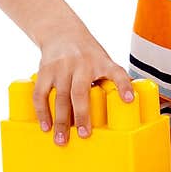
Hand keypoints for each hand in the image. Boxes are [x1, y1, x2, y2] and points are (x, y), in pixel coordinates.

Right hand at [34, 23, 134, 144]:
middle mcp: (81, 64)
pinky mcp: (45, 71)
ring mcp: (61, 68)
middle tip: (84, 135)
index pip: (116, 73)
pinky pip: (41, 94)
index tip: (129, 100)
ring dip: (60, 120)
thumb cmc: (88, 54)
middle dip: (82, 115)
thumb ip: (112, 80)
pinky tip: (46, 126)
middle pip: (81, 92)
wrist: (62, 32)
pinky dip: (42, 111)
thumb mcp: (104, 61)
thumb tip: (129, 103)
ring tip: (61, 140)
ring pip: (60, 96)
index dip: (124, 86)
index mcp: (101, 62)